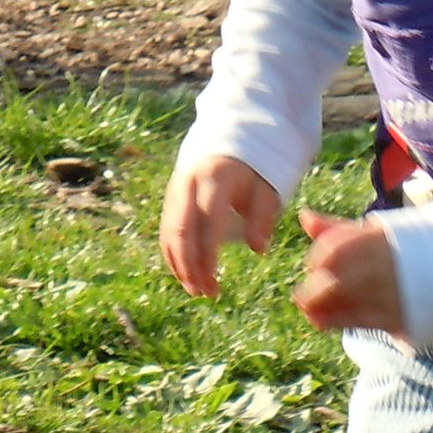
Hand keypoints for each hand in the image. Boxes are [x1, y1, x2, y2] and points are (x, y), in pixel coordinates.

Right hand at [159, 149, 279, 298]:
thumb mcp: (267, 188)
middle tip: (204, 292)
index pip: (206, 222)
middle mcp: (189, 184)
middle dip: (189, 266)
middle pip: (180, 231)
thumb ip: (263, 217)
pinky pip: (166, 230)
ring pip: (169, 233)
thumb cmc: (254, 171)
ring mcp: (176, 190)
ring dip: (179, 265)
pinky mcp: (171, 198)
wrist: (231, 140)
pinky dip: (173, 255)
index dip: (206, 255)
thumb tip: (259, 249)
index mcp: (215, 179)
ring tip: (197, 290)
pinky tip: (186, 275)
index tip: (214, 281)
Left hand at [293, 209, 406, 335]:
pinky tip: (322, 321)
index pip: (335, 248)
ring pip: (344, 303)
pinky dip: (334, 321)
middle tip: (302, 294)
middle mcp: (385, 265)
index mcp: (379, 238)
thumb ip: (338, 229)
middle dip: (313, 290)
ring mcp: (392, 292)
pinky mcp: (398, 316)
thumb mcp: (375, 231)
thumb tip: (304, 216)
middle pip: (335, 280)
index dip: (316, 259)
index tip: (311, 266)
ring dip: (319, 309)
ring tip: (309, 310)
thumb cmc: (405, 247)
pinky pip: (358, 321)